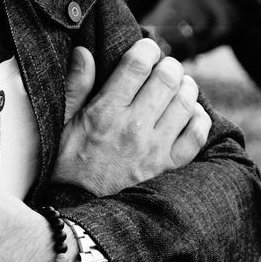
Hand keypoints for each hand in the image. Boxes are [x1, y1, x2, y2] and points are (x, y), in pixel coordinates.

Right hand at [53, 38, 210, 195]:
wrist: (79, 213)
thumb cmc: (67, 167)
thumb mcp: (61, 125)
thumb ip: (75, 87)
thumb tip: (84, 53)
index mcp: (106, 112)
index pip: (137, 65)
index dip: (146, 48)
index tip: (146, 48)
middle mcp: (134, 127)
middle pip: (167, 78)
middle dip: (168, 64)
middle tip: (163, 67)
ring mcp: (155, 149)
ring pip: (186, 102)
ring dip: (185, 87)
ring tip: (177, 86)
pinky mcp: (169, 168)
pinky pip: (197, 134)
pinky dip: (199, 118)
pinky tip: (189, 113)